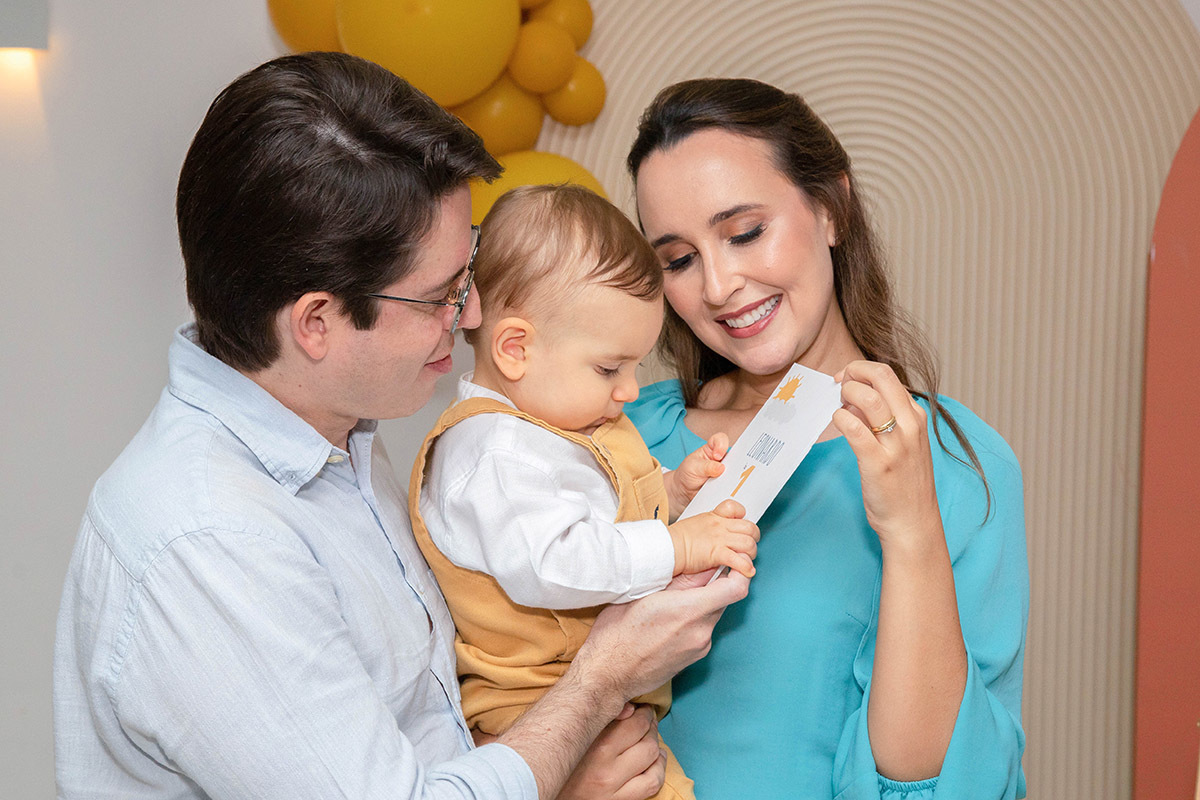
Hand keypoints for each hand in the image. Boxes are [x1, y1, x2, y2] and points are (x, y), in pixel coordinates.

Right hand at [556, 704, 665, 799]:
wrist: (539, 793)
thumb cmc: (553, 761)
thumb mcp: (569, 738)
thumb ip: (595, 719)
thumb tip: (629, 707)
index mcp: (592, 745)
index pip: (634, 722)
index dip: (643, 712)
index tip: (641, 709)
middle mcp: (605, 767)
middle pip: (646, 738)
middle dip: (651, 726)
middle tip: (647, 722)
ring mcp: (613, 787)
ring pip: (652, 757)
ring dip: (656, 746)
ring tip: (651, 741)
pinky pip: (651, 784)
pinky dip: (658, 770)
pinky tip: (654, 763)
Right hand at [575, 565, 749, 701]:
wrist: (608, 676)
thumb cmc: (617, 633)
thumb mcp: (642, 594)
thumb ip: (679, 580)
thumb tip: (703, 564)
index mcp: (690, 610)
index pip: (736, 588)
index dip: (739, 572)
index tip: (730, 563)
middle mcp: (701, 631)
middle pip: (724, 600)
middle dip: (712, 586)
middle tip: (688, 578)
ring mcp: (699, 648)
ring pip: (711, 616)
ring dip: (699, 605)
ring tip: (670, 602)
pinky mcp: (693, 660)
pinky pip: (702, 632)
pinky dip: (692, 621)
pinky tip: (667, 622)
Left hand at [663, 433, 728, 519]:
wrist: (686, 492)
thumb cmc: (688, 473)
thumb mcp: (693, 467)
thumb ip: (706, 467)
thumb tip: (721, 468)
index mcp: (713, 449)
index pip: (721, 440)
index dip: (721, 445)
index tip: (717, 456)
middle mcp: (723, 459)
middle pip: (736, 456)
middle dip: (735, 463)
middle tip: (729, 473)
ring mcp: (727, 473)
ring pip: (738, 472)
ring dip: (735, 478)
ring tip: (728, 485)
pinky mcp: (729, 485)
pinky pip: (735, 486)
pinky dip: (734, 489)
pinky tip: (730, 493)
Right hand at [667, 499, 757, 576]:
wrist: (667, 548)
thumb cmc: (676, 539)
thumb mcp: (695, 524)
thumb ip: (710, 527)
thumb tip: (718, 535)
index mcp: (714, 516)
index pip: (735, 507)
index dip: (742, 516)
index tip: (741, 526)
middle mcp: (720, 526)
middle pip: (749, 527)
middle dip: (754, 537)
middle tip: (750, 545)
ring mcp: (720, 539)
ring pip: (748, 543)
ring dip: (751, 553)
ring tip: (747, 559)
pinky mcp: (717, 554)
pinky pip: (739, 560)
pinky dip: (746, 567)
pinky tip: (747, 571)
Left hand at [832, 360, 942, 548]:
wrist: (913, 522)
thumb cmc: (903, 482)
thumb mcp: (902, 442)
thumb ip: (882, 418)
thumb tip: (852, 397)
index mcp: (916, 417)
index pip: (888, 375)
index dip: (860, 371)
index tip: (845, 379)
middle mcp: (910, 425)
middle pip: (880, 376)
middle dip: (853, 371)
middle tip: (838, 384)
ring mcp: (896, 444)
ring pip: (867, 398)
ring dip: (845, 394)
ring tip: (838, 405)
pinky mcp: (878, 463)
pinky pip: (854, 428)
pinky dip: (840, 418)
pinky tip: (837, 423)